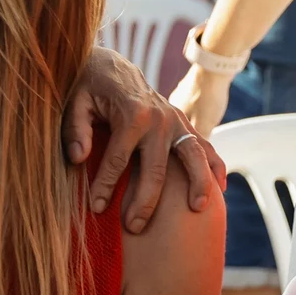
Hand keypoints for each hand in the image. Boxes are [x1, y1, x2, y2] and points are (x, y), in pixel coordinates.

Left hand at [66, 48, 226, 231]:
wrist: (112, 67)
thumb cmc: (89, 89)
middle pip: (156, 168)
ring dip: (197, 184)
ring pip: (192, 157)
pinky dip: (214, 166)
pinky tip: (219, 190)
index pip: (117, 160)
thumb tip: (79, 159)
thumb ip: (76, 130)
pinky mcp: (184, 124)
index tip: (96, 208)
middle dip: (145, 201)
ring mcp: (176, 122)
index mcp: (130, 114)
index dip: (106, 186)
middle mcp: (159, 119)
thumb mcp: (76, 103)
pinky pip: (204, 147)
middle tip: (134, 227)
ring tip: (197, 210)